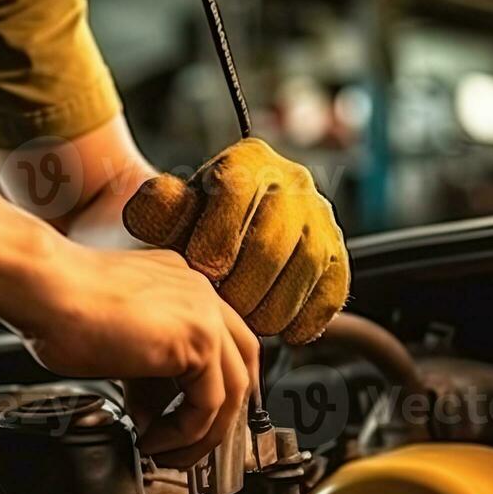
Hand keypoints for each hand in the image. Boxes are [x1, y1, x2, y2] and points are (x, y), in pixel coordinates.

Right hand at [10, 245, 259, 467]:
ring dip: (204, 433)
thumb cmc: (57, 305)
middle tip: (194, 445)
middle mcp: (199, 292)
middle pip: (242, 363)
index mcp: (181, 284)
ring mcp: (204, 312)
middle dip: (223, 414)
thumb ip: (144, 377)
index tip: (192, 419)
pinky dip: (186, 433)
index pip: (221, 342)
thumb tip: (150, 414)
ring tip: (169, 454)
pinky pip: (211, 403)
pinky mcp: (198, 339)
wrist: (42, 288)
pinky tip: (154, 441)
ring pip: (234, 389)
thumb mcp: (114, 344)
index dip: (213, 387)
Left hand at [122, 138, 349, 343]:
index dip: (216, 240)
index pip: (237, 194)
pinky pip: (333, 290)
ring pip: (306, 268)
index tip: (201, 270)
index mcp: (248, 162)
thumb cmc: (198, 224)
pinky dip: (308, 318)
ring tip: (246, 320)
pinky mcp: (338, 254)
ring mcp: (320, 219)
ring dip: (273, 307)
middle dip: (242, 285)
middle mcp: (292, 183)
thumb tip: (154, 207)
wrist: (230, 230)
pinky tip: (284, 331)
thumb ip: (160, 208)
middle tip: (222, 306)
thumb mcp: (171, 211)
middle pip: (273, 241)